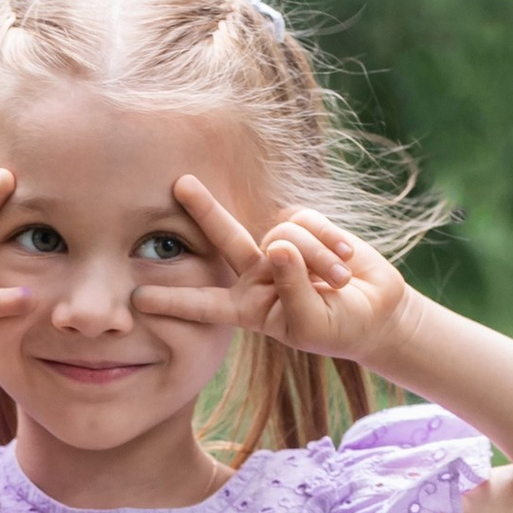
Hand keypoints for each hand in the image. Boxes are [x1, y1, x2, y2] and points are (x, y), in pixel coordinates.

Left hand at [133, 180, 412, 368]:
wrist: (375, 311)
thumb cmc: (337, 328)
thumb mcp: (310, 322)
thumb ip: (291, 287)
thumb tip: (277, 243)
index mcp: (247, 308)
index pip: (204, 303)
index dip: (173, 300)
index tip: (137, 298)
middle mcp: (255, 273)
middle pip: (224, 237)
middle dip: (204, 210)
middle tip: (181, 184)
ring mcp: (279, 247)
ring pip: (284, 235)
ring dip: (315, 258)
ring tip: (339, 281)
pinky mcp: (305, 226)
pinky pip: (309, 224)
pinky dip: (330, 242)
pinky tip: (347, 261)